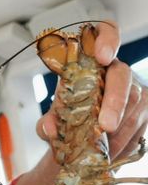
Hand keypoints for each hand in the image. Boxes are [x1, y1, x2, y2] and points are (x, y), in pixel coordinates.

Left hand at [37, 21, 146, 160]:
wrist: (79, 142)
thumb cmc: (66, 121)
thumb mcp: (51, 123)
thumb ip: (46, 124)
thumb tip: (49, 128)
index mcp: (87, 61)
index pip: (103, 32)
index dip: (107, 39)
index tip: (102, 56)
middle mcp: (113, 70)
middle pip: (121, 75)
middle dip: (114, 101)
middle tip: (105, 126)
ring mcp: (133, 87)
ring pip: (135, 101)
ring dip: (121, 128)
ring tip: (104, 149)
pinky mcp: (145, 106)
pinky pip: (142, 121)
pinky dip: (127, 139)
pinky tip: (114, 152)